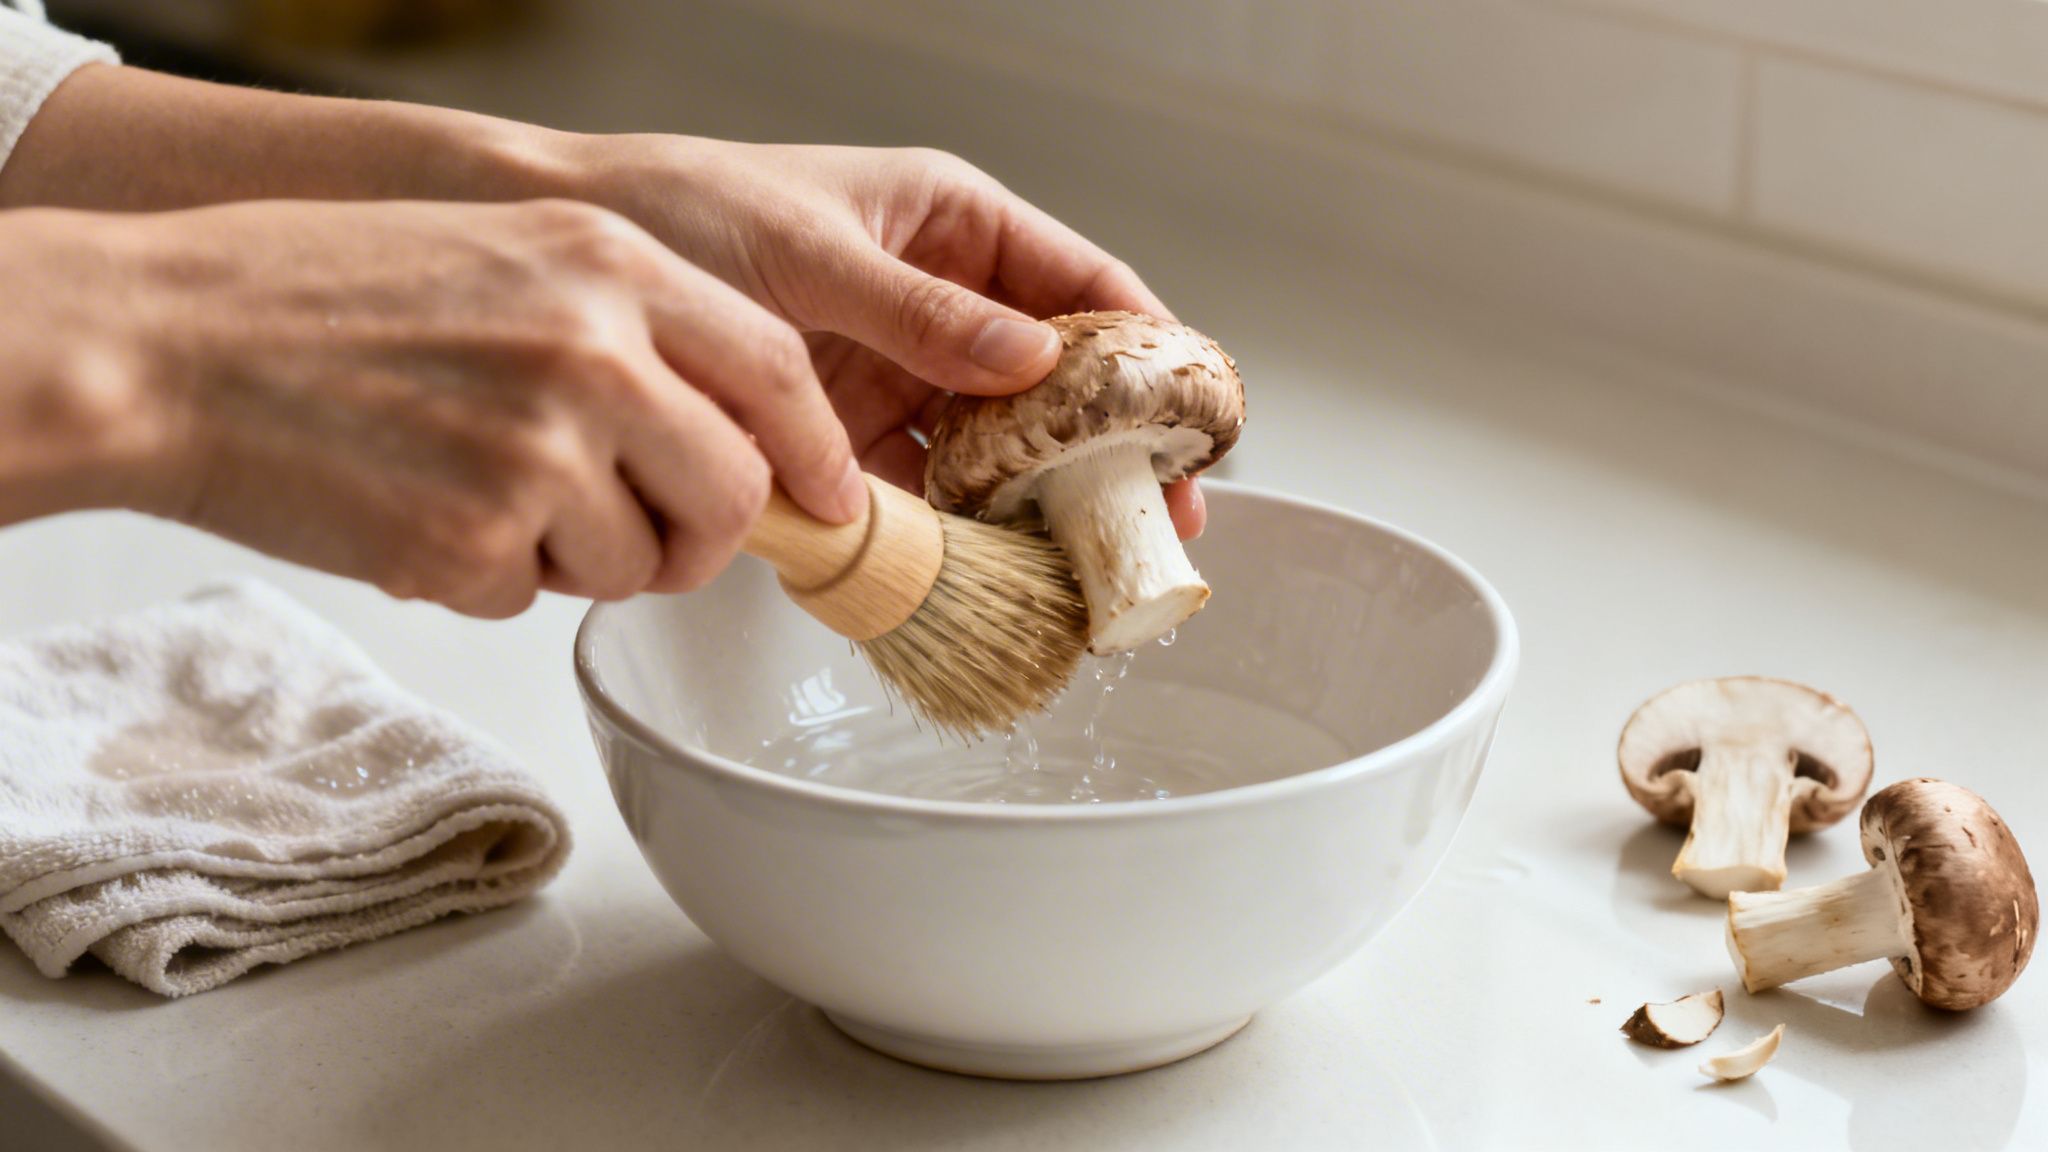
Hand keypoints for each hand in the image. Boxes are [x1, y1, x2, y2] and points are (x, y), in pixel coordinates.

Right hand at [0, 199, 863, 616]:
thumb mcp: (509, 258)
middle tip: (646, 536)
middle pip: (734, 490)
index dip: (812, 450)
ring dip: (577, 556)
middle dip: (704, 536)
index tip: (827, 496)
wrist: (165, 342)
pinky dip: (486, 579)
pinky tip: (416, 511)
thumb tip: (734, 431)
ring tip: (478, 489)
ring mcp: (539, 448)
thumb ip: (633, 329)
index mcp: (611, 265)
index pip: (776, 371)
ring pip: (640, 561)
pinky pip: (532, 598)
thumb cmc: (320, 299)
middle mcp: (595, 351)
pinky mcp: (474, 539)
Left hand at [549, 138, 1207, 536]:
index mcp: (952, 225)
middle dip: (1109, 451)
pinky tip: (982, 570)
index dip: (1150, 355)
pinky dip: (952, 531)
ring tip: (1080, 569)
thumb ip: (918, 311)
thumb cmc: (679, 208)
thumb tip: (1035, 360)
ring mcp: (897, 373)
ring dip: (1038, 506)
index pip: (1085, 287)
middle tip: (1153, 526)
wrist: (563, 250)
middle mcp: (940, 302)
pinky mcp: (845, 435)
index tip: (1192, 423)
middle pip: (1059, 382)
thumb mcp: (807, 251)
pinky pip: (922, 489)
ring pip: (999, 446)